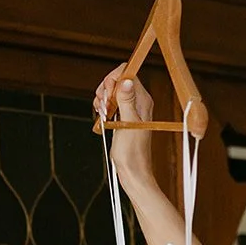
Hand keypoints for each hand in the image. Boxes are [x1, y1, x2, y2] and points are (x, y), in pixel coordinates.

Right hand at [93, 66, 154, 190]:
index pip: (128, 73)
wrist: (132, 171)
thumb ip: (127, 101)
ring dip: (102, 98)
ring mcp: (131, 109)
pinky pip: (111, 102)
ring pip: (113, 91)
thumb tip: (127, 81)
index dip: (113, 79)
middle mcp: (139, 102)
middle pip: (118, 80)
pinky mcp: (124, 116)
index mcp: (143, 100)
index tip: (107, 93)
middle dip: (105, 88)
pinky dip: (103, 106)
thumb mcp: (127, 124)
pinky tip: (102, 115)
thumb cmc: (132, 153)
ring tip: (101, 112)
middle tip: (102, 104)